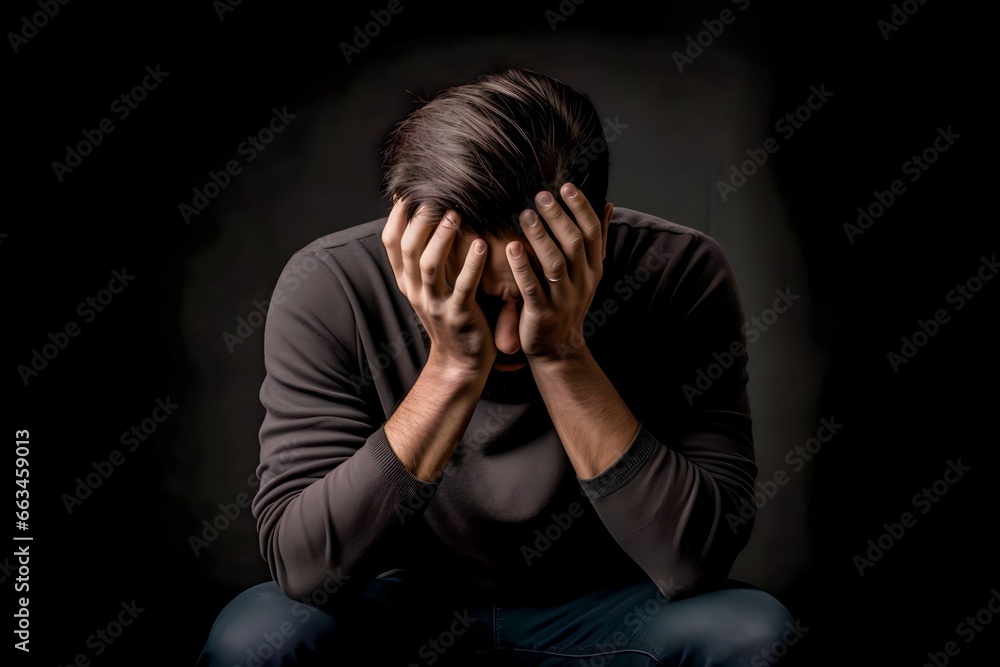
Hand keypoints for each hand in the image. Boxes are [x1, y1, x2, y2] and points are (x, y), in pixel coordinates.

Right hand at [381, 199, 495, 375]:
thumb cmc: (450, 314)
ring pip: (430, 266)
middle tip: (437, 195)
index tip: (411, 190)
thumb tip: (424, 215)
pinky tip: (482, 245)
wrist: (461, 362)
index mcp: (406, 281)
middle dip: (421, 220)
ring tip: (456, 214)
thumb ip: (425, 257)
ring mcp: (435, 305)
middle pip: (408, 249)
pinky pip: (463, 287)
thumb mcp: (429, 287)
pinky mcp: (459, 316)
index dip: (398, 214)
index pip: (391, 242)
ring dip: (442, 237)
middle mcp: (415, 291)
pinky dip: (472, 266)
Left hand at [505, 183, 612, 362]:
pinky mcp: (542, 314)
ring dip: (540, 237)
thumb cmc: (568, 302)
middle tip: (540, 195)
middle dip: (557, 217)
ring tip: (524, 214)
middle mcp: (583, 282)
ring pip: (554, 263)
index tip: (566, 186)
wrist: (558, 348)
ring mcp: (564, 299)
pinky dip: (522, 267)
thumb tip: (609, 204)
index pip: (593, 232)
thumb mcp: (587, 272)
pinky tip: (511, 247)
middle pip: (573, 243)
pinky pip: (532, 288)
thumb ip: (597, 239)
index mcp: (593, 269)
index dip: (581, 208)